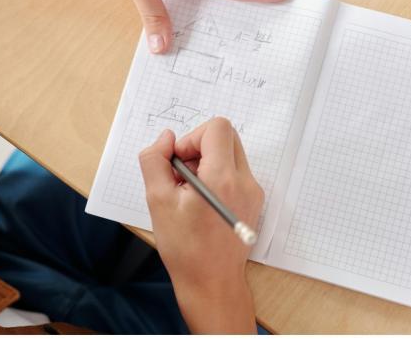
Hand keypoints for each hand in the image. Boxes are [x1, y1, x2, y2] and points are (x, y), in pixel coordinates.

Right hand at [139, 118, 263, 333]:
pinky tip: (202, 202)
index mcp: (223, 178)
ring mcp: (253, 191)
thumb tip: (166, 138)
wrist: (212, 283)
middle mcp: (245, 181)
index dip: (192, 137)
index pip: (217, 128)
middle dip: (200, 147)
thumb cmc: (185, 248)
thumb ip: (156, 161)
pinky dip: (217, 176)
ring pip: (231, 154)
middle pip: (227, 137)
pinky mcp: (254, 200)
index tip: (179, 162)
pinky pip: (236, 172)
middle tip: (182, 174)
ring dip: (208, 162)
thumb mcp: (158, 201)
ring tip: (190, 192)